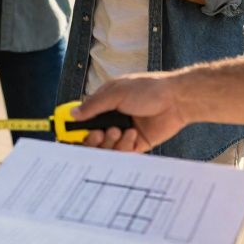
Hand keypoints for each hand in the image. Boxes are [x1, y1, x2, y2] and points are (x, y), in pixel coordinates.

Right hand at [74, 70, 195, 151]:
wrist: (176, 99)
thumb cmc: (148, 89)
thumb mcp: (116, 92)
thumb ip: (93, 105)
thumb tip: (73, 114)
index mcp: (104, 105)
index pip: (83, 120)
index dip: (74, 129)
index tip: (68, 135)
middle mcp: (112, 120)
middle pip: (91, 138)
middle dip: (92, 139)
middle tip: (98, 134)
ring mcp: (123, 133)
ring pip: (106, 148)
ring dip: (110, 141)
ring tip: (119, 130)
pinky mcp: (136, 145)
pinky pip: (122, 153)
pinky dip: (124, 146)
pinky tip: (133, 134)